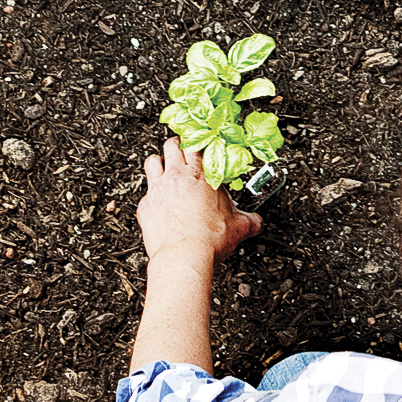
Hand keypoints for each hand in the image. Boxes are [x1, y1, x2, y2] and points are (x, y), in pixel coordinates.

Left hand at [138, 138, 261, 268]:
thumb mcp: (238, 227)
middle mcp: (177, 177)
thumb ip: (250, 220)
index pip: (197, 146)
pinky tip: (158, 202)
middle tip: (182, 151)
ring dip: (159, 162)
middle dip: (177, 145)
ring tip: (163, 168)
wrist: (184, 257)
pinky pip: (145, 191)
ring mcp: (158, 189)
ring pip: (152, 161)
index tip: (202, 147)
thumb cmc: (208, 239)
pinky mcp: (145, 206)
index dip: (199, 144)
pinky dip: (151, 194)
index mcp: (201, 175)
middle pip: (172, 145)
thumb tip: (256, 221)